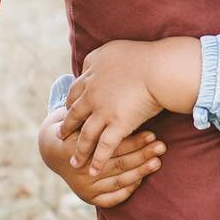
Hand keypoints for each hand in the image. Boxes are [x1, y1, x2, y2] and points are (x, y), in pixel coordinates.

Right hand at [38, 107, 165, 207]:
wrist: (52, 148)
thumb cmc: (75, 125)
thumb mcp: (81, 114)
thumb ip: (100, 108)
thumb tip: (134, 87)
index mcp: (74, 145)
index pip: (110, 145)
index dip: (132, 140)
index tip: (153, 133)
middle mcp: (77, 169)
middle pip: (117, 163)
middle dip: (141, 155)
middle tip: (161, 147)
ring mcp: (82, 186)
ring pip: (117, 180)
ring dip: (140, 171)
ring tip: (158, 161)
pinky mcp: (87, 197)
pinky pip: (111, 199)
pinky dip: (127, 189)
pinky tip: (142, 180)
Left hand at [59, 37, 202, 174]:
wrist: (158, 68)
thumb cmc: (143, 56)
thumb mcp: (113, 48)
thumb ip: (101, 57)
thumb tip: (99, 62)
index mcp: (92, 75)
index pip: (75, 92)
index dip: (71, 103)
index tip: (68, 111)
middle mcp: (92, 94)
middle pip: (75, 115)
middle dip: (67, 128)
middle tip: (61, 136)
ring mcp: (103, 112)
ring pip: (86, 135)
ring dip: (79, 151)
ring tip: (74, 162)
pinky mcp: (118, 125)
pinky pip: (105, 147)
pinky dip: (98, 160)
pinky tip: (93, 171)